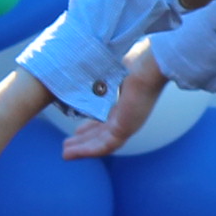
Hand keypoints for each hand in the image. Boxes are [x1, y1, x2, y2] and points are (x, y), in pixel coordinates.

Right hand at [59, 43, 165, 160]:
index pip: (104, 119)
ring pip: (100, 143)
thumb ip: (102, 73)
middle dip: (83, 140)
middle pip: (101, 134)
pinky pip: (103, 146)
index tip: (76, 130)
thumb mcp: (113, 70)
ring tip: (65, 154)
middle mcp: (126, 115)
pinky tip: (72, 154)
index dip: (90, 127)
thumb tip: (87, 63)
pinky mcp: (125, 128)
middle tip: (66, 146)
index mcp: (124, 102)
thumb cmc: (137, 61)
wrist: (151, 64)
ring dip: (82, 149)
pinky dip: (86, 150)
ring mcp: (127, 123)